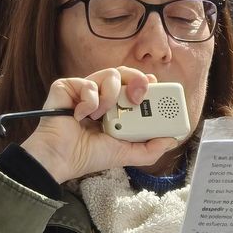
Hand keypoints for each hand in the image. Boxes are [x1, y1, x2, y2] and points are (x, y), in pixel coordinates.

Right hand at [20, 68, 182, 184]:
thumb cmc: (87, 156)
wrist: (61, 159)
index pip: (135, 87)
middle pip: (124, 73)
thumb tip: (171, 140)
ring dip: (111, 95)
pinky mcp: (67, 87)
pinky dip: (89, 101)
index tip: (154, 85)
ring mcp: (84, 90)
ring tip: (102, 115)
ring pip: (109, 74)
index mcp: (115, 108)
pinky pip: (87, 83)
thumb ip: (149, 149)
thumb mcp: (125, 154)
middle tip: (139, 95)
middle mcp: (101, 96)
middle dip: (136, 80)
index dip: (146, 82)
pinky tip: (80, 116)